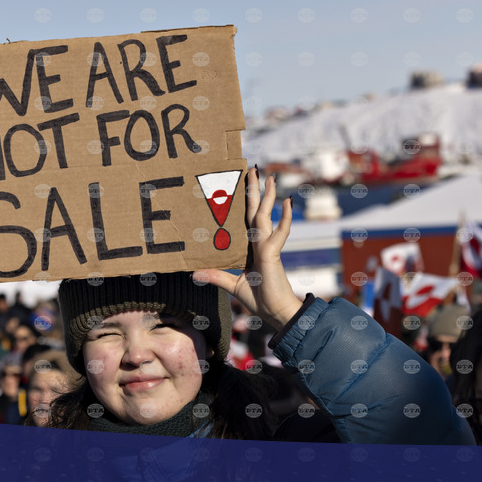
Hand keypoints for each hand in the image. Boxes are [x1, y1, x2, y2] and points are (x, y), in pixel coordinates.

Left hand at [194, 167, 301, 330]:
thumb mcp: (232, 285)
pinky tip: (287, 201)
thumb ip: (216, 275)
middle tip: (254, 168)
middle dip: (255, 190)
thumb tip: (194, 272)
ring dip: (268, 195)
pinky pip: (280, 232)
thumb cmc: (259, 299)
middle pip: (256, 210)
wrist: (274, 312)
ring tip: (270, 177)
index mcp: (251, 247)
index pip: (247, 219)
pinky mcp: (273, 253)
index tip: (242, 184)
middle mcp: (260, 242)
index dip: (245, 202)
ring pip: (266, 215)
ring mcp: (267, 246)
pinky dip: (285, 218)